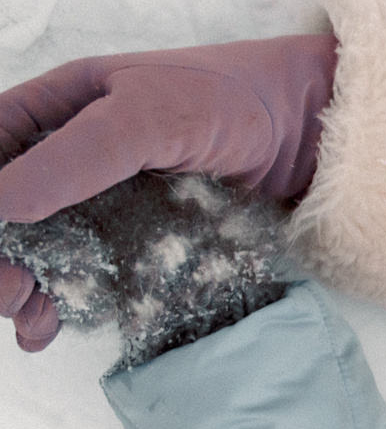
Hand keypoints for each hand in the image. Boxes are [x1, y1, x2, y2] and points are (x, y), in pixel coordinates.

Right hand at [0, 35, 333, 349]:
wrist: (311, 133)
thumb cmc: (229, 100)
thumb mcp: (143, 118)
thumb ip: (73, 159)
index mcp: (53, 110)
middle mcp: (69, 155)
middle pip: (10, 214)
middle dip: (3, 258)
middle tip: (11, 297)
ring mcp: (104, 199)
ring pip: (42, 249)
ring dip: (25, 288)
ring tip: (31, 324)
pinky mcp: (140, 236)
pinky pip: (89, 271)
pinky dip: (65, 300)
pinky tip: (51, 328)